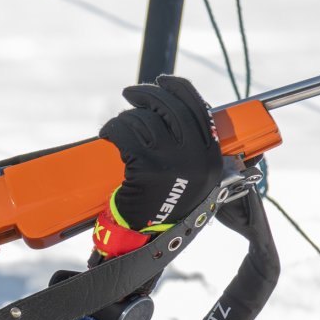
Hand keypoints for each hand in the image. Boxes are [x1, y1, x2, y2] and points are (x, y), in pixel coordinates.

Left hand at [95, 76, 221, 255]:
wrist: (149, 238)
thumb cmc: (165, 206)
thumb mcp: (193, 176)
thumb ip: (191, 147)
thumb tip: (172, 109)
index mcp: (211, 154)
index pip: (197, 106)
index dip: (177, 87)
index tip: (161, 81)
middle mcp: (197, 155)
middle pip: (169, 106)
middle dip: (147, 94)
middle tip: (130, 94)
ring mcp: (172, 160)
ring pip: (144, 119)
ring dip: (126, 118)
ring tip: (119, 126)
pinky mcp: (146, 166)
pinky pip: (126, 132)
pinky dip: (113, 129)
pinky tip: (108, 134)